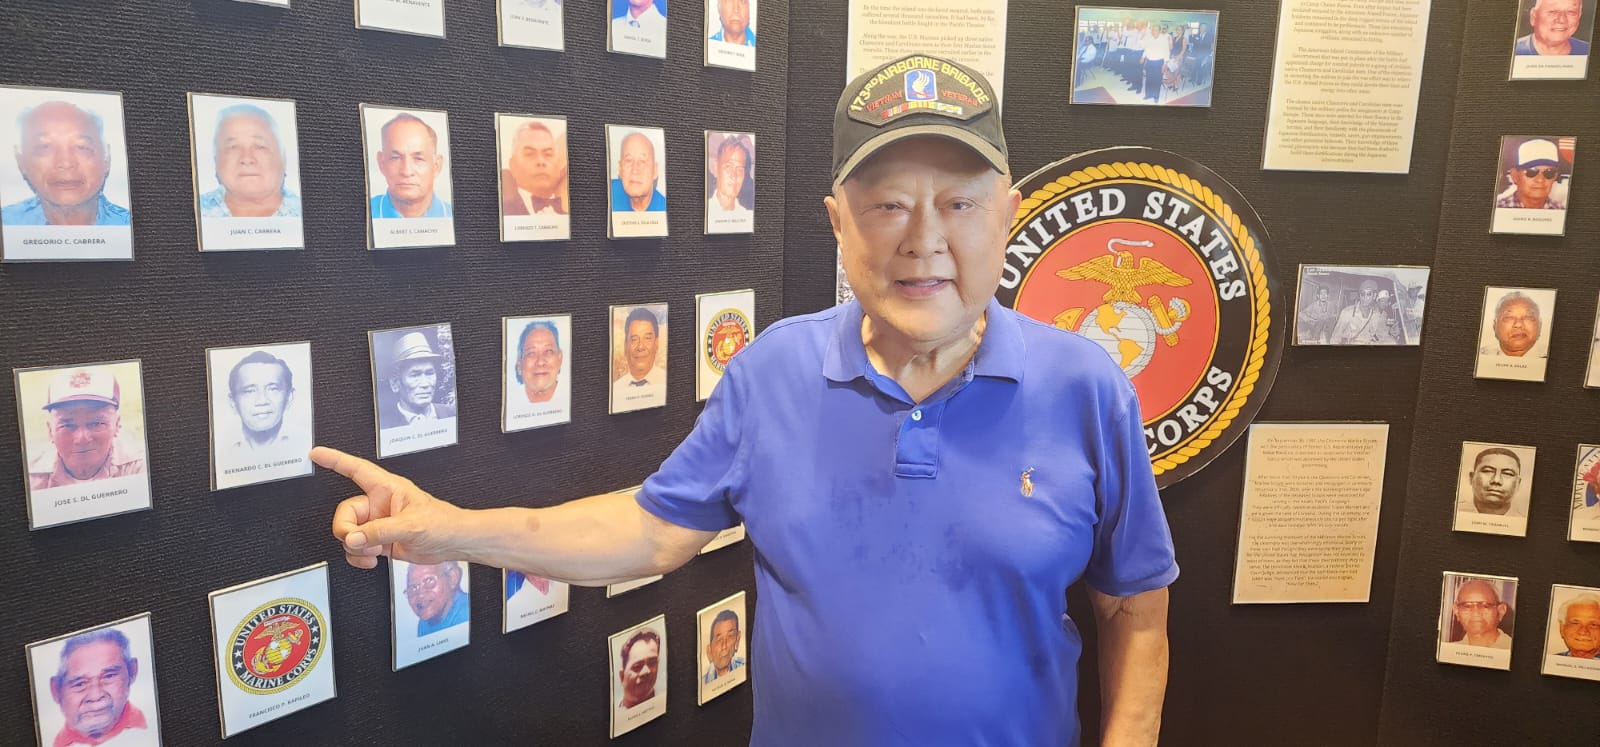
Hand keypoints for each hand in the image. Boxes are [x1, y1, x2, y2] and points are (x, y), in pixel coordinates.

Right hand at [311, 446, 466, 568]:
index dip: (334, 460)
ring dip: (355, 547)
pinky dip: (358, 556)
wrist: (454, 543)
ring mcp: (378, 523)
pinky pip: (356, 547)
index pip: (355, 469)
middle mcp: (379, 504)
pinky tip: (372, 559)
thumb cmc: (443, 523)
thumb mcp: (412, 526)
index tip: (316, 454)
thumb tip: (353, 538)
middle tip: (358, 541)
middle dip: (347, 531)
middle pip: (345, 514)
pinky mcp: (380, 540)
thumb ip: (380, 532)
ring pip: (348, 533)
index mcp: (387, 488)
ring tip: (374, 552)